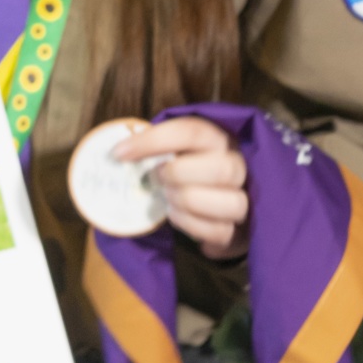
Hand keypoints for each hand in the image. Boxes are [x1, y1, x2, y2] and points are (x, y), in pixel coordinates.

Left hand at [118, 116, 249, 258]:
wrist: (214, 205)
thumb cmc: (187, 171)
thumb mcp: (175, 151)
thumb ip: (156, 149)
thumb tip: (120, 153)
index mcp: (218, 139)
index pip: (192, 131)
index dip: (154, 141)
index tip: (120, 153)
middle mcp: (238, 164)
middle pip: (221, 169)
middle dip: (179, 175)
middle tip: (155, 178)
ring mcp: (242, 198)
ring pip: (229, 201)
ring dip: (187, 201)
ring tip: (168, 198)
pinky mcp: (238, 230)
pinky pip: (219, 231)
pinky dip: (190, 225)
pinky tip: (176, 216)